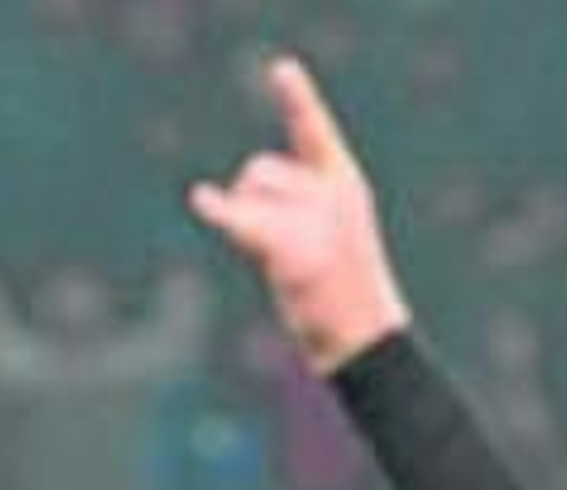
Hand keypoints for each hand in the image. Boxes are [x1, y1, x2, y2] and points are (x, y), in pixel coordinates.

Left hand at [187, 55, 409, 374]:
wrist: (364, 342)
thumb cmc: (344, 296)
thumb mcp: (330, 236)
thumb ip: (290, 205)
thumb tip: (228, 198)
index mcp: (345, 184)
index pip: (314, 132)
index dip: (298, 100)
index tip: (282, 70)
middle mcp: (330, 193)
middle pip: (261, 170)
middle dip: (253, 197)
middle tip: (280, 247)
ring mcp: (314, 219)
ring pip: (250, 194)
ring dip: (246, 220)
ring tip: (279, 261)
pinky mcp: (293, 249)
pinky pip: (243, 222)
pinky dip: (220, 213)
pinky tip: (201, 201)